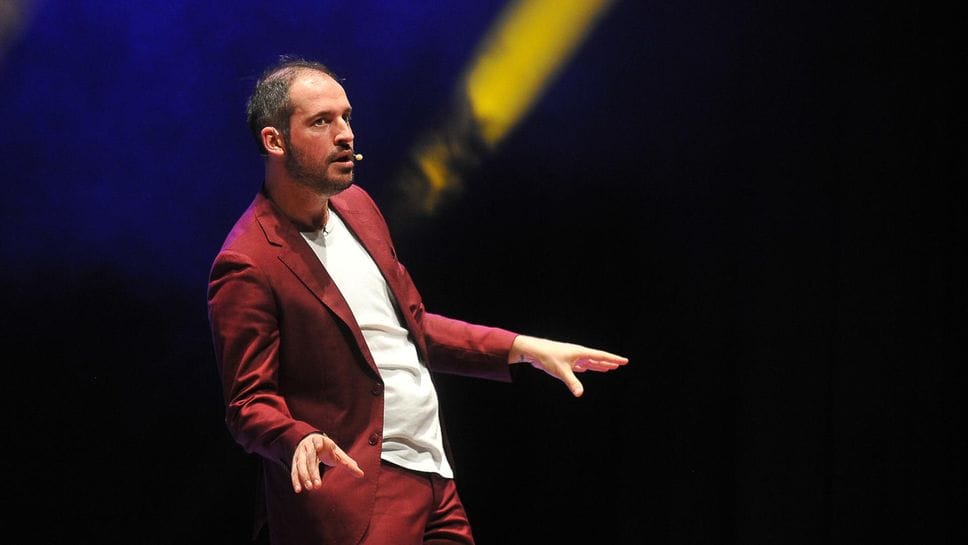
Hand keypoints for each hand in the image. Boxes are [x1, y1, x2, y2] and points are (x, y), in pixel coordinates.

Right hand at [291, 432, 363, 492]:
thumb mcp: (337, 453)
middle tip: (318, 485)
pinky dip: (295, 480)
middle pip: (310, 458)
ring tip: (310, 488)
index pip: (319, 441)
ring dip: (304, 477)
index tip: (319, 447)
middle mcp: (309, 446)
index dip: (319, 443)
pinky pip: (294, 471)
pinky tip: (298, 490)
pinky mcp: (295, 461)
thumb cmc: (327, 449)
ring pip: (301, 465)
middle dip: (313, 471)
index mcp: (320, 441)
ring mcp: (300, 453)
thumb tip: (361, 474)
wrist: (310, 441)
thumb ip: (348, 463)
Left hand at [509, 335, 628, 396]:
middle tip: (620, 364)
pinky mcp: (565, 361)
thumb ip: (572, 382)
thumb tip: (580, 394)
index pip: (601, 356)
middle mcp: (578, 353)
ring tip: (608, 367)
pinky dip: (586, 367)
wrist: (534, 351)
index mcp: (580, 353)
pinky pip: (579, 365)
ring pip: (589, 362)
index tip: (624, 361)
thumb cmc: (548, 357)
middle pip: (597, 358)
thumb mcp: (561, 371)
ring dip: (598, 365)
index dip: (613, 359)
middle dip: (608, 362)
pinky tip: (587, 369)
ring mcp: (572, 357)